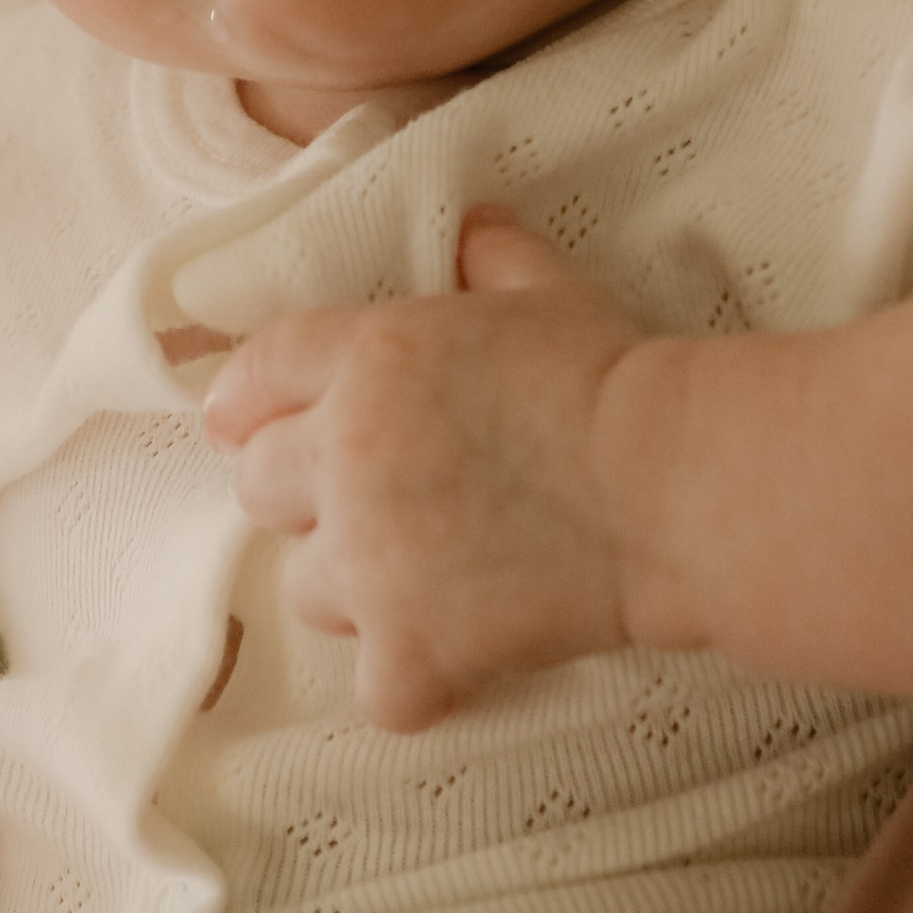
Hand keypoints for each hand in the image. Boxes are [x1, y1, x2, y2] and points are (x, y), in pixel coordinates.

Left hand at [204, 211, 651, 729]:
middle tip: (370, 500)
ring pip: (303, 587)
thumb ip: (492, 256)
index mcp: (370, 358)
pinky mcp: (409, 653)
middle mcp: (346, 457)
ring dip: (351, 585)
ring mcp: (370, 563)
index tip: (244, 423)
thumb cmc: (616, 379)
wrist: (668, 487)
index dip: (248, 401)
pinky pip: (371, 685)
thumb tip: (471, 227)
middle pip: (260, 486)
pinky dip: (411, 679)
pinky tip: (460, 657)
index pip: (258, 373)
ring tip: (422, 577)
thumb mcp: (550, 293)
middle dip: (304, 493)